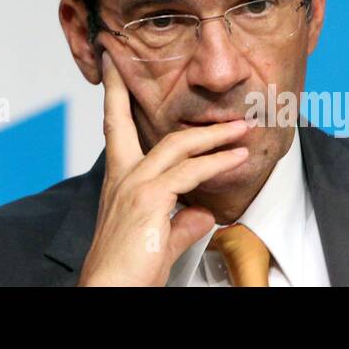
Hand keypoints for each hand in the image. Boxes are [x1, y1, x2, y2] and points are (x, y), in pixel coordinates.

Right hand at [77, 46, 251, 286]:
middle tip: (123, 58)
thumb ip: (180, 222)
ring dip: (212, 134)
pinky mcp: (149, 201)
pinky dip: (216, 162)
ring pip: (175, 146)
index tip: (111, 68)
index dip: (114, 97)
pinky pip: (189, 174)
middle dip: (126, 88)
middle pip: (125, 121)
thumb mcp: (157, 240)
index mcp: (118, 182)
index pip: (114, 130)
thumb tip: (200, 213)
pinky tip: (236, 157)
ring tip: (240, 126)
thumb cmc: (126, 272)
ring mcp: (134, 186)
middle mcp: (121, 178)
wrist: (108, 289)